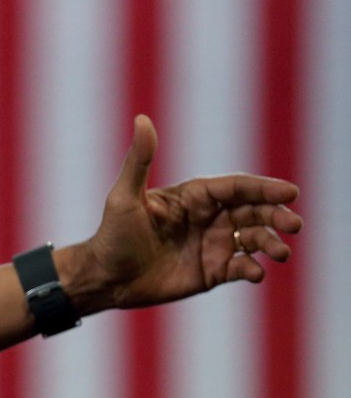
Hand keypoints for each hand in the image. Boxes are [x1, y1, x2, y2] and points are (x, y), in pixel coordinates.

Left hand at [70, 115, 301, 311]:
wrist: (104, 278)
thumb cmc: (111, 235)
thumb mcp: (124, 197)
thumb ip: (139, 160)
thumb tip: (141, 118)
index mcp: (194, 196)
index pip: (236, 187)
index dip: (264, 188)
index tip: (289, 192)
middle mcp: (209, 218)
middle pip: (253, 211)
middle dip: (277, 215)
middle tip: (294, 224)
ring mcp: (212, 244)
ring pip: (254, 239)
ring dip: (271, 242)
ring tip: (282, 251)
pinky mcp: (212, 272)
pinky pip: (241, 268)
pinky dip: (253, 269)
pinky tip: (255, 273)